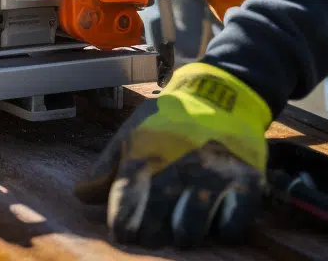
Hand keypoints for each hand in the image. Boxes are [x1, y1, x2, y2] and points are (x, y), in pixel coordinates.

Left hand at [76, 62, 270, 247]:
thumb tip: (81, 195)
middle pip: (154, 220)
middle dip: (149, 234)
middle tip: (152, 235)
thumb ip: (108, 164)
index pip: (124, 202)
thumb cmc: (172, 118)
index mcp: (146, 154)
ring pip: (191, 228)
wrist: (223, 93)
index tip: (124, 232)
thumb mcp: (134, 130)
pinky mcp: (246, 182)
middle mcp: (177, 165)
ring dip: (183, 234)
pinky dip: (222, 230)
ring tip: (182, 229)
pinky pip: (232, 226)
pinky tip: (216, 221)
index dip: (122, 224)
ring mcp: (213, 175)